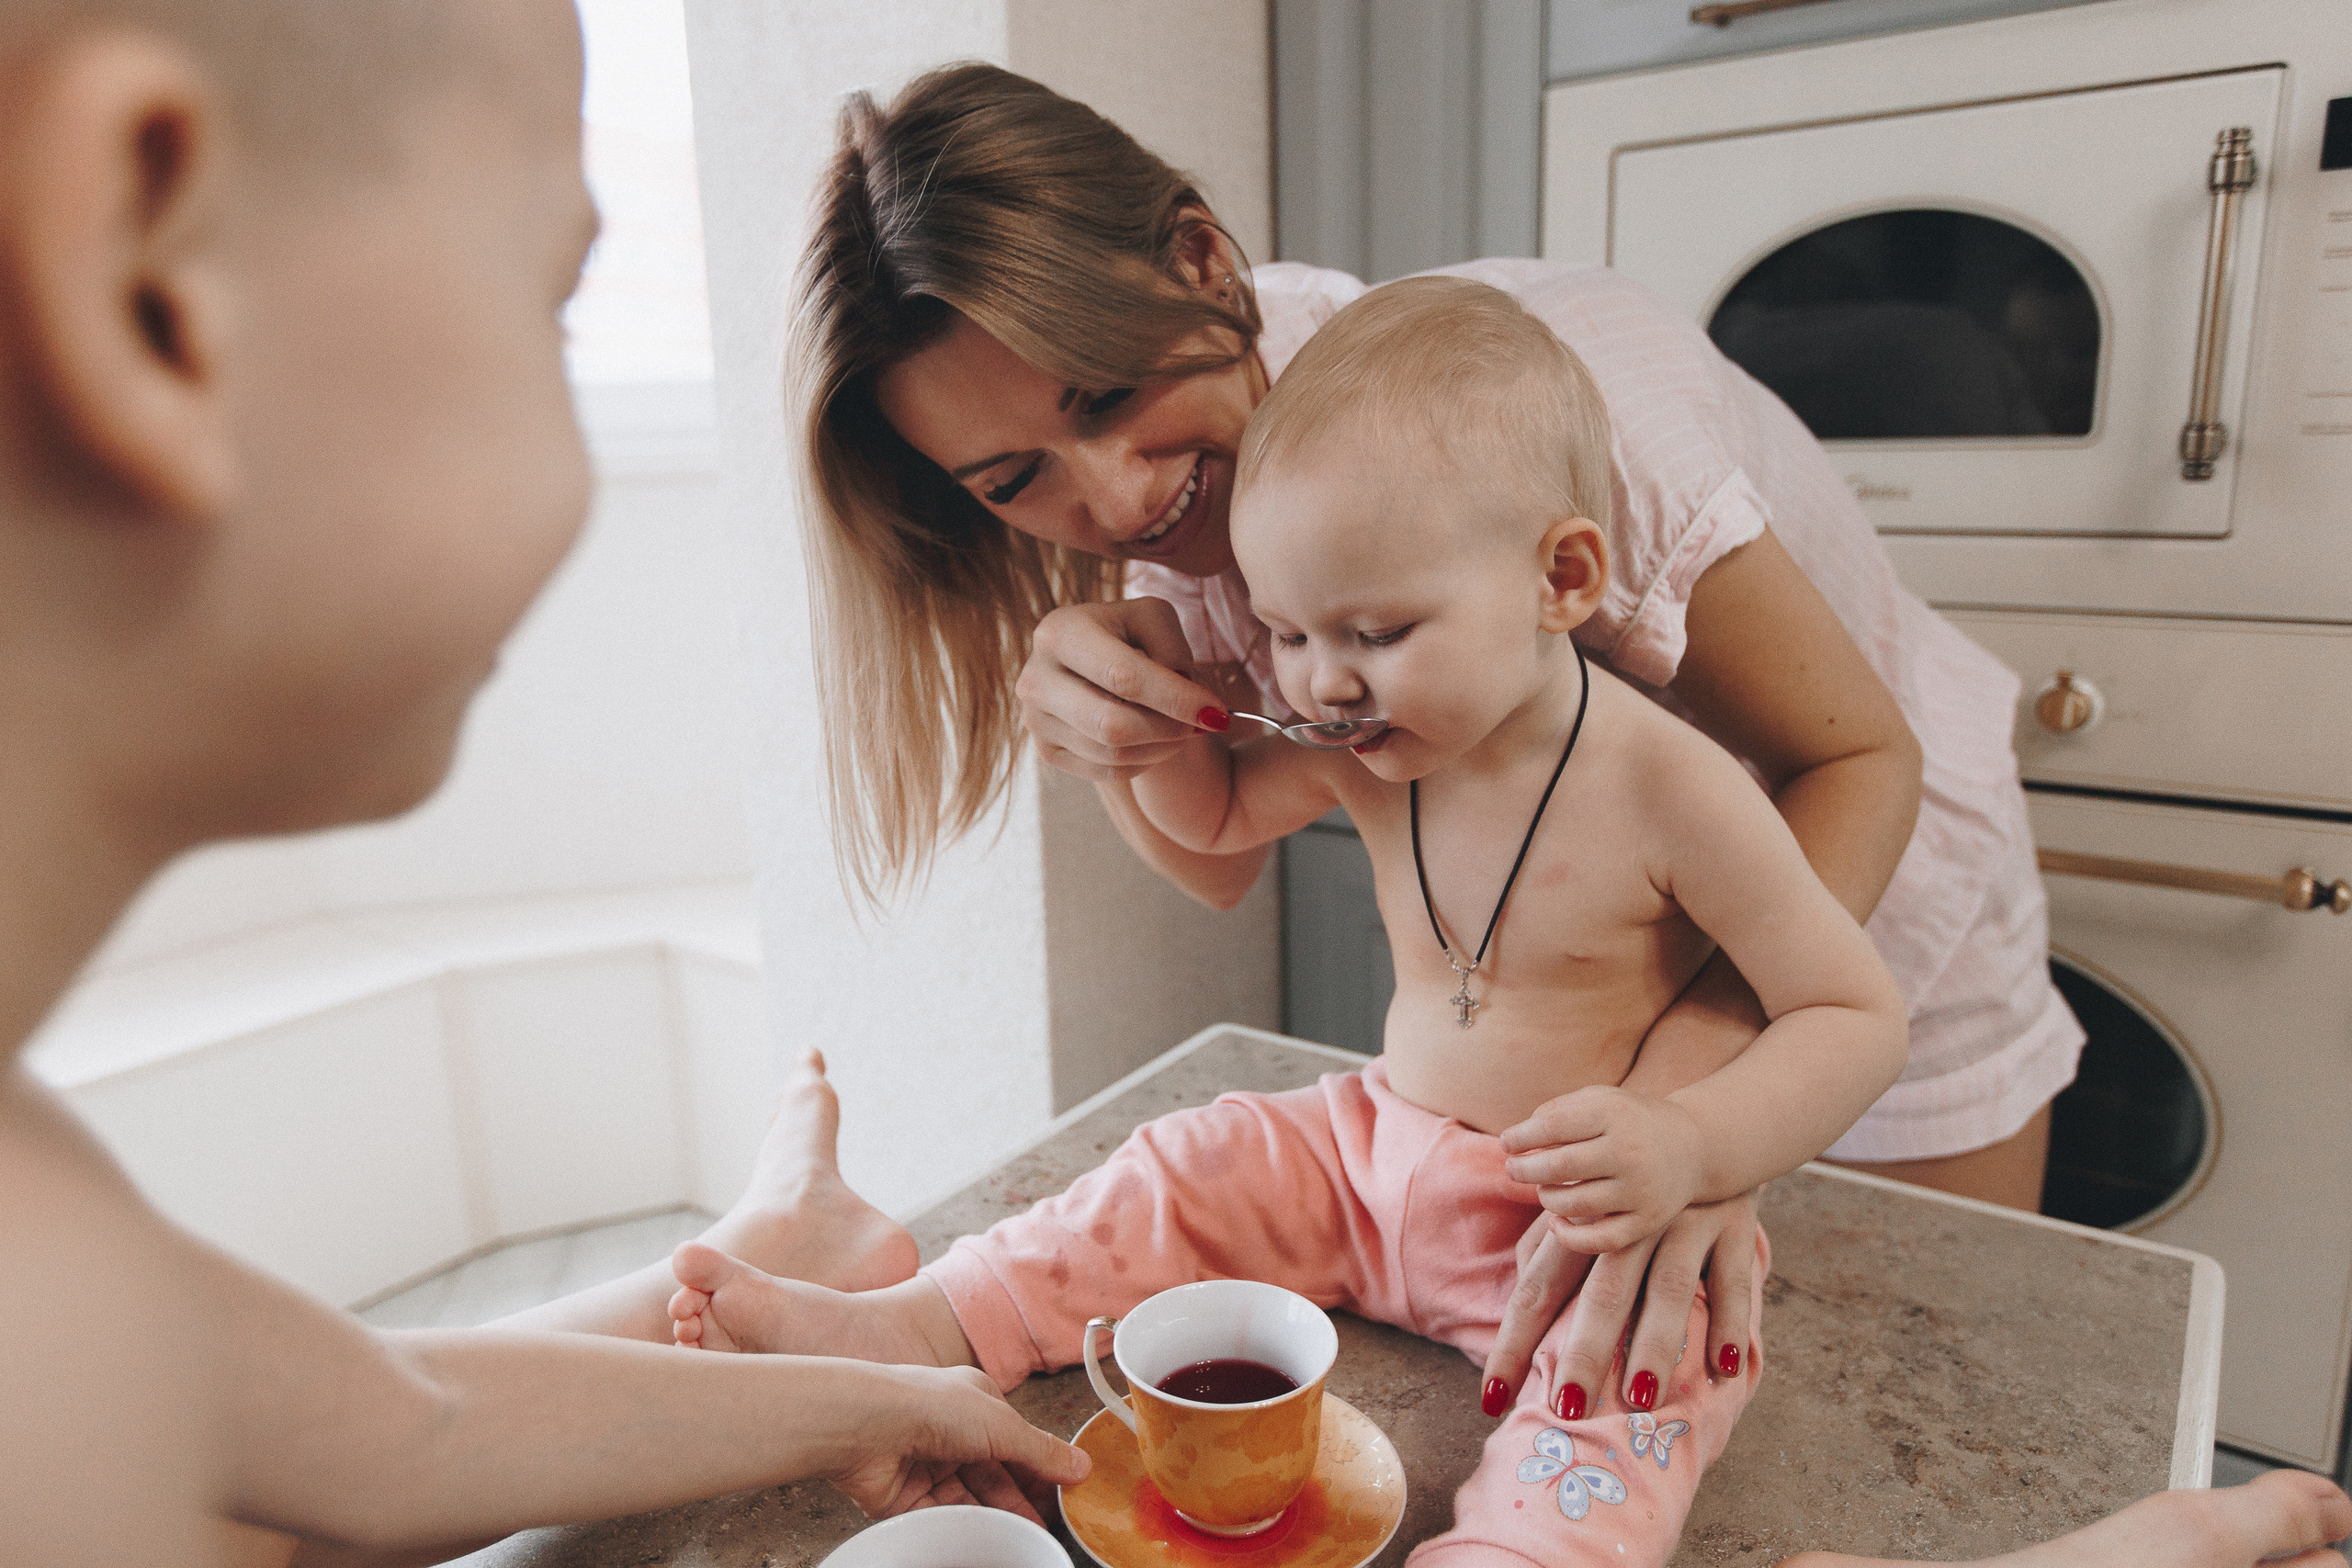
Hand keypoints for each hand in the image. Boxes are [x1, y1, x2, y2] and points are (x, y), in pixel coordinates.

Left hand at [824, 1365, 1089, 1521]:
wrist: (866, 1427)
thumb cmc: (929, 1406)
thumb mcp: (1002, 1425)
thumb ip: (1041, 1451)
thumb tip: (1080, 1465)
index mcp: (976, 1402)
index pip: (1016, 1439)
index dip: (1040, 1466)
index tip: (1064, 1491)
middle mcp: (951, 1431)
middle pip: (994, 1474)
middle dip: (1019, 1500)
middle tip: (1044, 1525)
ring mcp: (927, 1463)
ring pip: (969, 1499)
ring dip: (993, 1517)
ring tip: (1017, 1536)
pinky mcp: (905, 1495)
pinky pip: (940, 1516)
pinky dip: (959, 1526)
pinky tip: (980, 1535)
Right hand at [1016, 599, 1229, 784]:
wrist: (1089, 659)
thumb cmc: (1128, 634)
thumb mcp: (1153, 619)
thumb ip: (1172, 649)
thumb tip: (1185, 696)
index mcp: (1060, 633)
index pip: (1124, 677)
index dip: (1175, 699)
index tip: (1216, 712)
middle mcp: (1036, 678)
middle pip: (1114, 726)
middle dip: (1169, 730)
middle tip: (1200, 724)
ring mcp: (1035, 719)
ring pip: (1113, 754)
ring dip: (1162, 747)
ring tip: (1182, 728)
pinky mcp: (1046, 750)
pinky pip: (1106, 772)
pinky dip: (1143, 761)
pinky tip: (1157, 740)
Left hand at [1481, 1192, 1759, 1420]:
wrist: (1701, 1132)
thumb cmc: (1622, 1189)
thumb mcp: (1579, 1210)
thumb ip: (1544, 1252)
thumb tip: (1514, 1310)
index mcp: (1583, 1224)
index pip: (1537, 1291)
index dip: (1513, 1344)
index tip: (1492, 1400)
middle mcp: (1631, 1225)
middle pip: (1602, 1295)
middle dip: (1582, 1353)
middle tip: (1565, 1409)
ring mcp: (1685, 1225)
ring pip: (1668, 1288)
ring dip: (1654, 1343)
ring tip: (1642, 1398)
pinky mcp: (1733, 1227)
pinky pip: (1732, 1280)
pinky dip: (1728, 1322)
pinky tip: (1723, 1369)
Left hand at [1501, 1085, 1705, 1253]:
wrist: (1694, 1146)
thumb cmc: (1630, 1121)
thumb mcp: (1600, 1100)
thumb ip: (1557, 1110)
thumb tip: (1516, 1138)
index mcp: (1614, 1115)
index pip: (1553, 1126)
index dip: (1521, 1137)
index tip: (1506, 1143)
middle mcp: (1629, 1152)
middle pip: (1559, 1167)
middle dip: (1524, 1169)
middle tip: (1513, 1169)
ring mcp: (1640, 1190)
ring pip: (1573, 1204)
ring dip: (1546, 1198)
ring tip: (1544, 1188)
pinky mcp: (1648, 1221)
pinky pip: (1599, 1240)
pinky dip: (1569, 1236)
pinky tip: (1556, 1221)